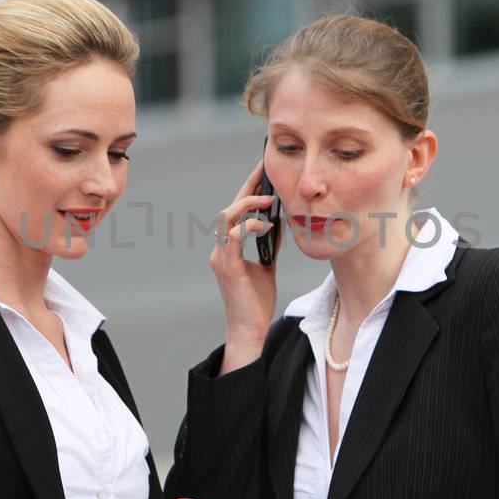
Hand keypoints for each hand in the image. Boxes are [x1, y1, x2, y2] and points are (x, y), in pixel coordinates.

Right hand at [210, 161, 277, 371]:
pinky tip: (265, 224)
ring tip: (269, 198)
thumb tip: (278, 223)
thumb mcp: (266, 266)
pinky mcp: (226, 266)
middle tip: (265, 170)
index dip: (249, 190)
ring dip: (248, 204)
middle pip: (230, 209)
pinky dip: (249, 226)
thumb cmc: (256, 301)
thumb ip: (268, 245)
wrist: (249, 328)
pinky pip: (233, 237)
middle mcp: (220, 249)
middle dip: (248, 187)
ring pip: (227, 218)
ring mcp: (220, 256)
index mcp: (228, 248)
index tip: (263, 172)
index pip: (236, 212)